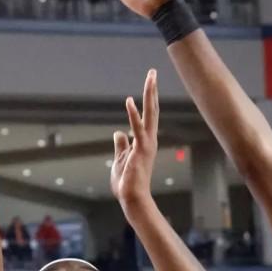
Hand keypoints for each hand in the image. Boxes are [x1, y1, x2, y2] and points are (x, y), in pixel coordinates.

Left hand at [111, 69, 158, 211]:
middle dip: (152, 90)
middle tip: (153, 72)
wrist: (132, 198)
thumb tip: (118, 132)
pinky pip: (137, 128)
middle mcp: (149, 139)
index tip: (149, 83)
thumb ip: (121, 145)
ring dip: (149, 94)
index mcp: (144, 141)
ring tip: (151, 77)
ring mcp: (147, 144)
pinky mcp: (141, 149)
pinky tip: (129, 100)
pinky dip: (133, 114)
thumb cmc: (127, 183)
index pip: (147, 115)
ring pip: (150, 114)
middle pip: (152, 109)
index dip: (148, 99)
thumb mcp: (120, 159)